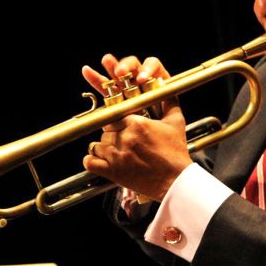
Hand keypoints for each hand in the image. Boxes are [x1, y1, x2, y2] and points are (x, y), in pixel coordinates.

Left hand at [81, 54, 191, 201]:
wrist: (176, 181)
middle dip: (112, 135)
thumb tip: (163, 84)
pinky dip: (92, 161)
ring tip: (116, 152)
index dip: (117, 121)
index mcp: (137, 123)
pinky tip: (101, 161)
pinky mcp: (112, 172)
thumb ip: (169, 100)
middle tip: (122, 141)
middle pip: (105, 130)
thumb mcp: (176, 122)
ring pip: (97, 144)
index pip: (114, 115)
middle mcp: (125, 138)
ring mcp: (116, 156)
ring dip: (104, 148)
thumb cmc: (175, 153)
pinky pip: (90, 162)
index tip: (121, 126)